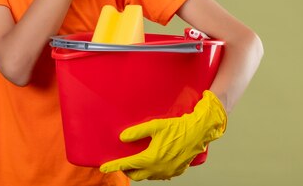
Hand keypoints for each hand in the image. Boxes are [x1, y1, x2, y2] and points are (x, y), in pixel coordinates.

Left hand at [99, 90, 226, 180]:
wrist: (199, 132)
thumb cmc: (177, 127)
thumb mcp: (155, 125)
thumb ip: (137, 132)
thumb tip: (122, 138)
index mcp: (151, 158)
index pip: (128, 165)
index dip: (114, 166)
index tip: (103, 167)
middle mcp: (159, 169)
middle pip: (136, 175)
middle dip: (127, 170)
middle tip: (122, 161)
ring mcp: (168, 172)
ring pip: (148, 176)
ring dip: (140, 171)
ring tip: (135, 161)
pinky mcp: (176, 171)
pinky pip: (160, 175)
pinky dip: (152, 171)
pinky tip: (152, 163)